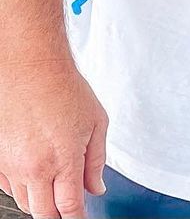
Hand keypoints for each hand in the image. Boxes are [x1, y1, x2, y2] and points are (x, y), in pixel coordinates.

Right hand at [0, 59, 107, 217]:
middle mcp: (34, 168)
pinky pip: (8, 188)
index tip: (83, 217)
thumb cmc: (63, 88)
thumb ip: (97, 159)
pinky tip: (34, 173)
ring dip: (40, 201)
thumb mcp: (96, 121)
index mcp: (63, 160)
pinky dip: (22, 187)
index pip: (70, 207)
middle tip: (68, 207)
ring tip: (54, 184)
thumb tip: (97, 186)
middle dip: (58, 215)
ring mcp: (11, 166)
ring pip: (25, 202)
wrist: (30, 68)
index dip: (78, 217)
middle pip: (44, 214)